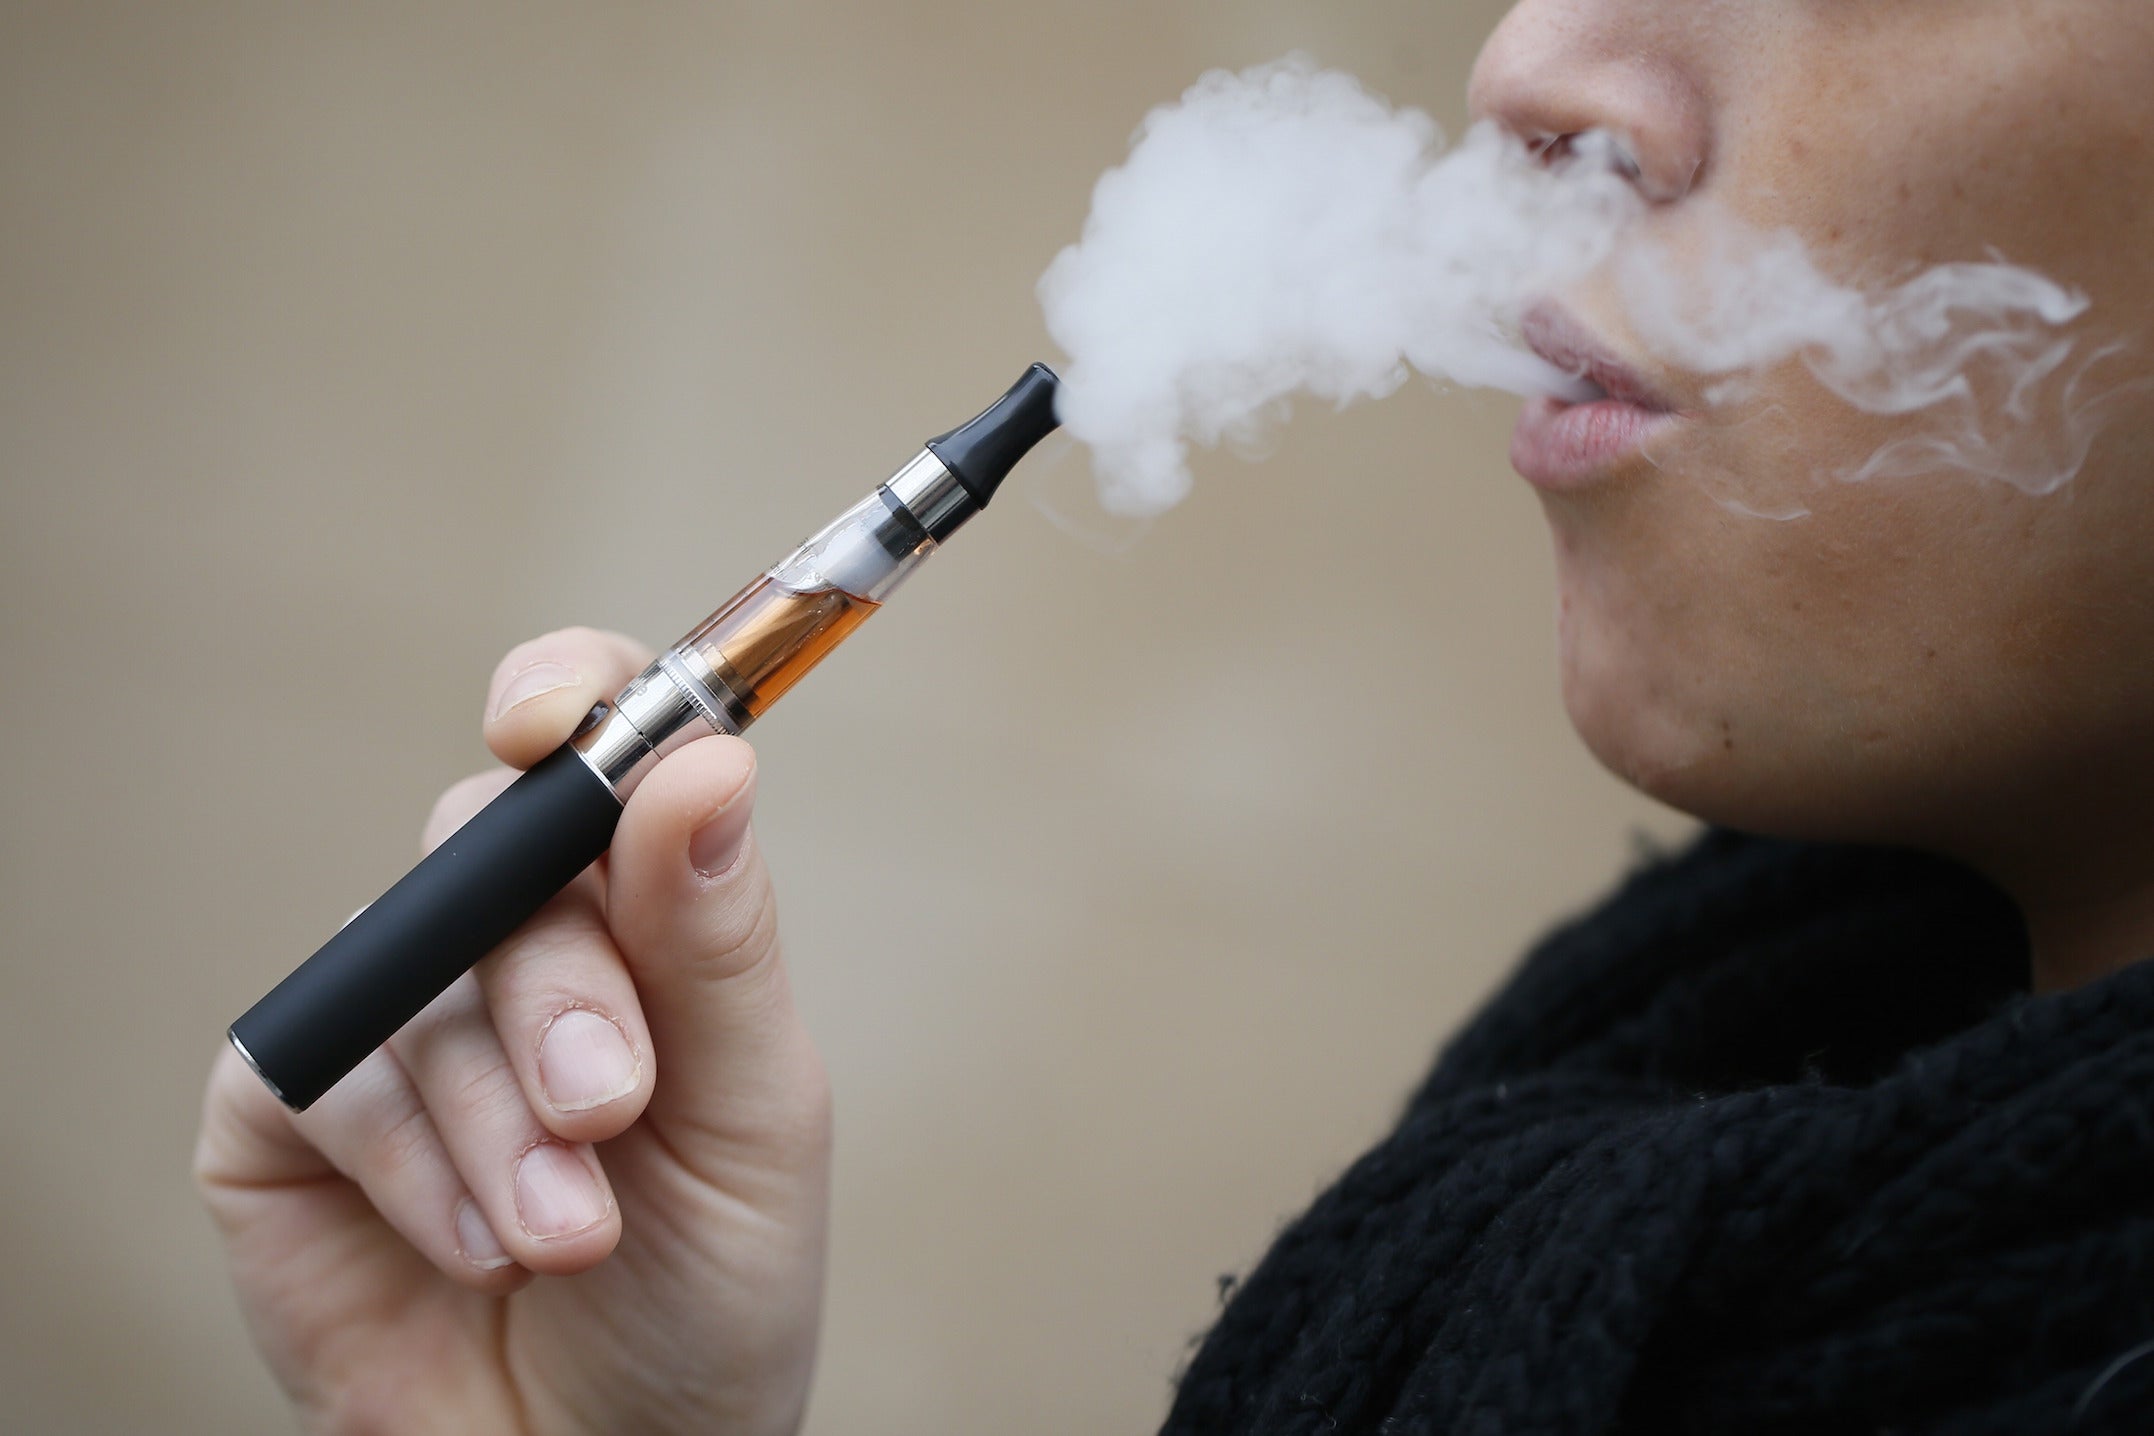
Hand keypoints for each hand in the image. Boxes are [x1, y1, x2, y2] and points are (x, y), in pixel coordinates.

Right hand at [196, 628, 830, 1435]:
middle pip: (492, 849)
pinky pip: (325, 1070)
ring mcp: (398, 1020)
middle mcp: (510, 947)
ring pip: (416, 972)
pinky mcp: (292, 1112)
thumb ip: (716, 942)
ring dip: (499, 1116)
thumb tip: (704, 760)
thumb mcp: (753, 1113)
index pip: (588, 746)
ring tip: (571, 1232)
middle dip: (558, 986)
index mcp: (637, 916)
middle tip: (612, 1102)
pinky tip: (479, 1248)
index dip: (565, 699)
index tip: (549, 724)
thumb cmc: (710, 1289)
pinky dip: (414, 1165)